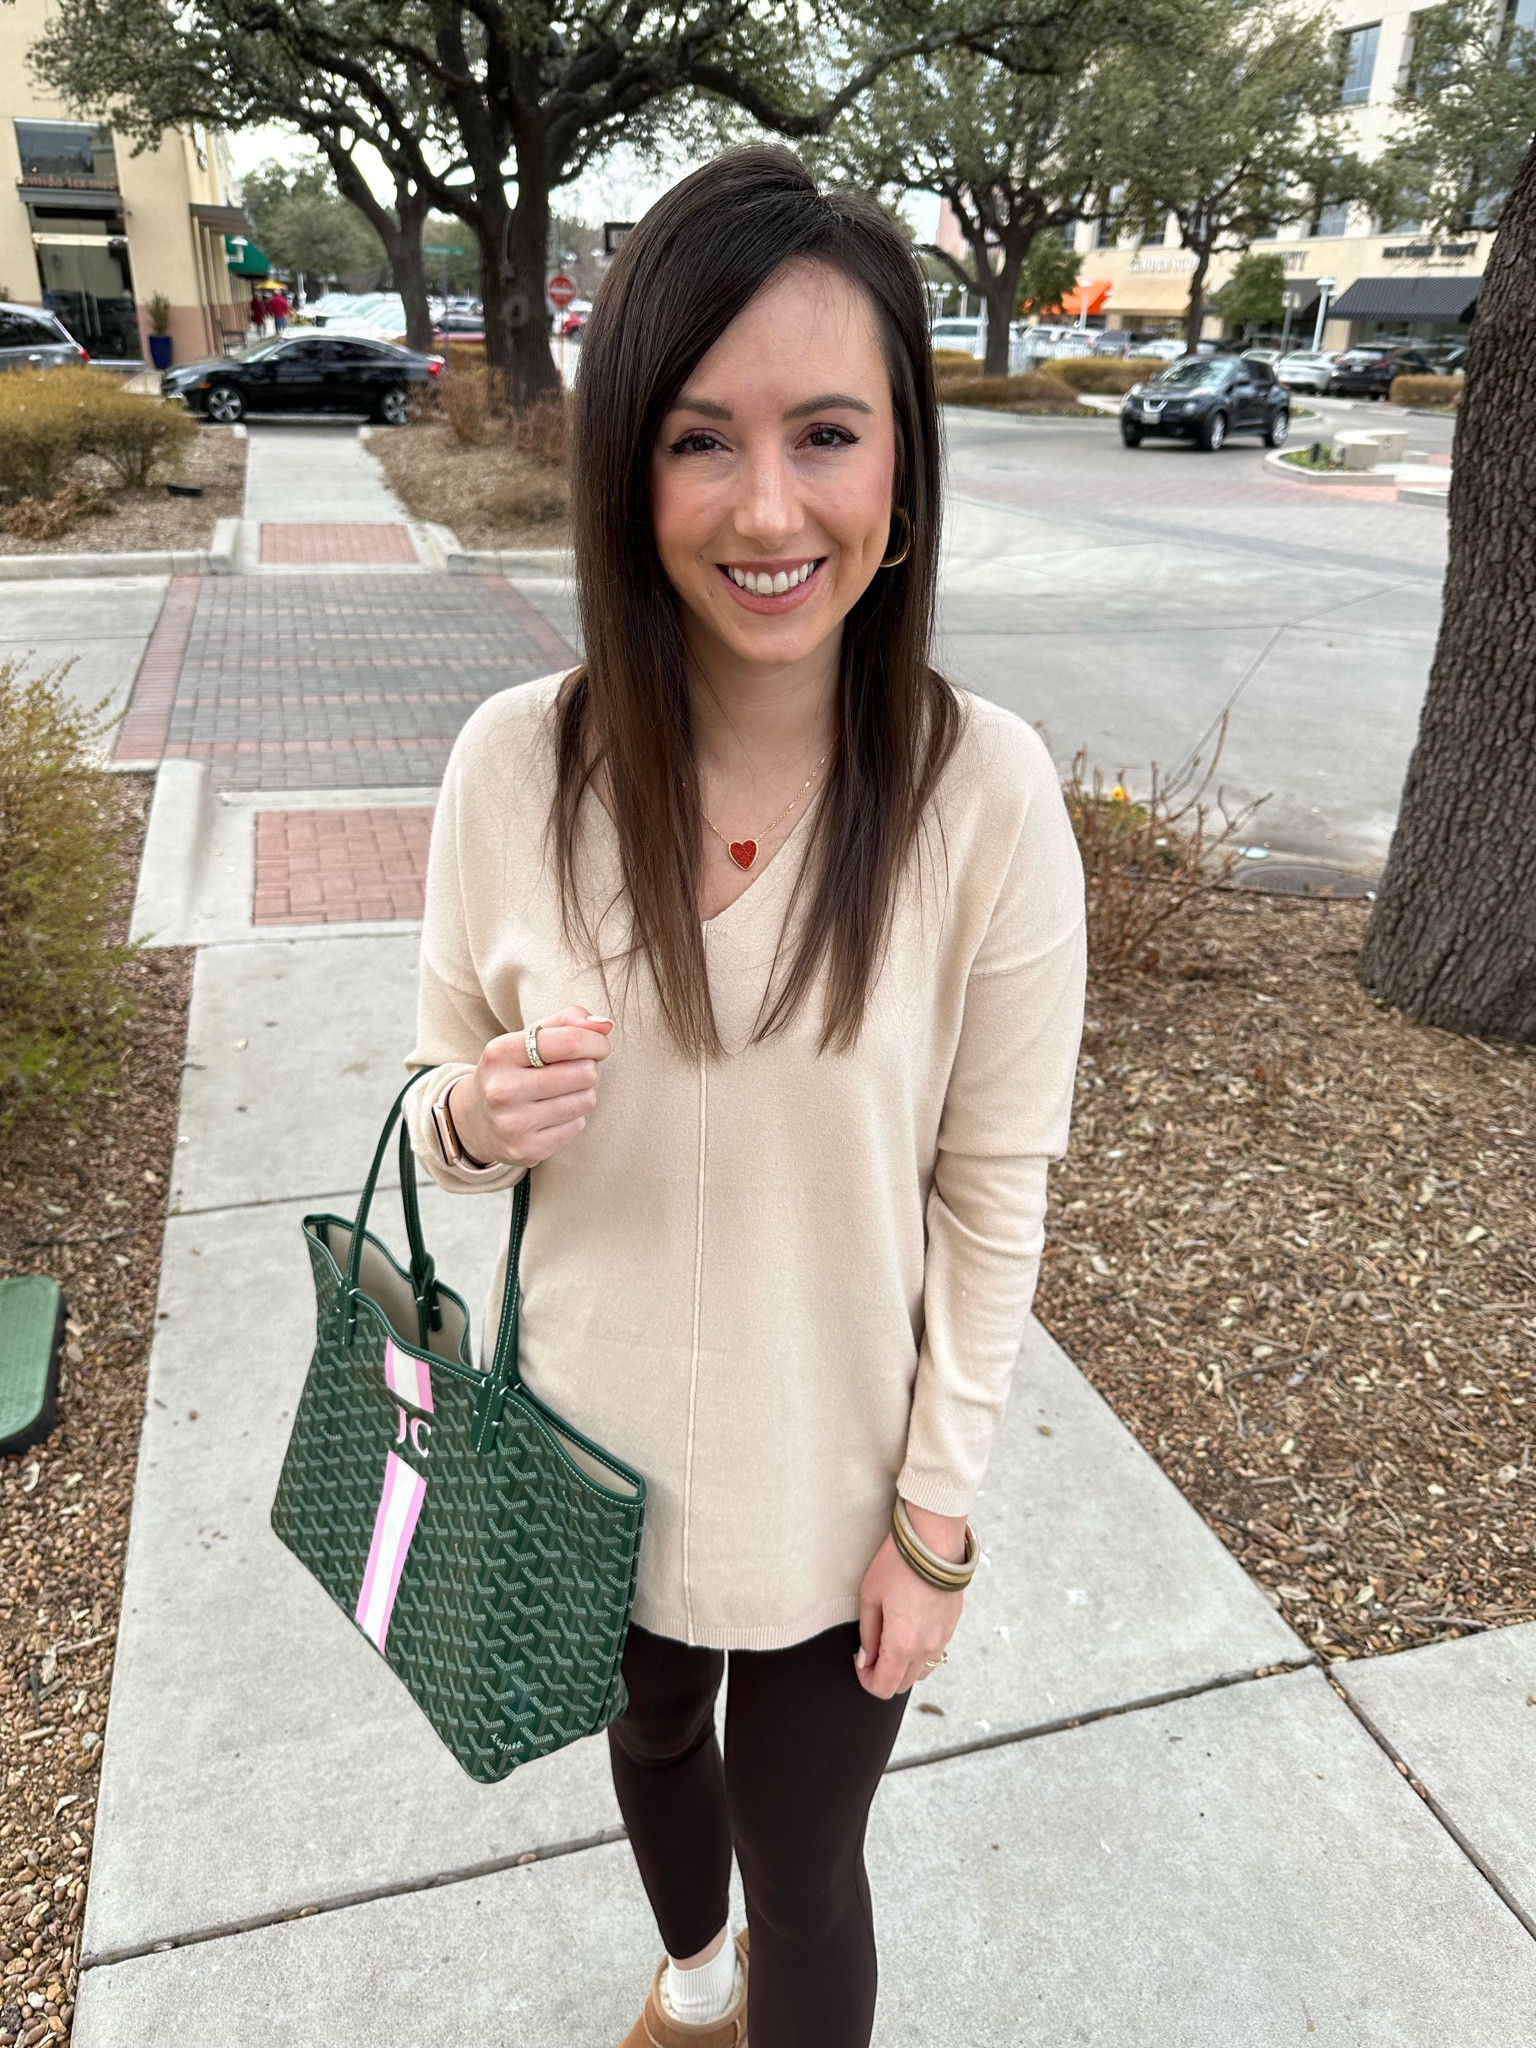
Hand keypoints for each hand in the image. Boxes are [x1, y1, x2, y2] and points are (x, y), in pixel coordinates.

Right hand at [449, 1006, 612, 1169]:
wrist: (475, 1120)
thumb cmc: (513, 1070)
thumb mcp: (527, 1038)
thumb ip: (567, 1022)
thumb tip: (605, 1025)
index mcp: (501, 1053)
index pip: (569, 1042)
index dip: (595, 1041)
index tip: (598, 1045)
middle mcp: (502, 1089)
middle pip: (584, 1073)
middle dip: (588, 1068)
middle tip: (573, 1070)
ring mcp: (513, 1124)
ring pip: (585, 1100)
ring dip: (582, 1093)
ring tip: (560, 1092)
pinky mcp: (527, 1150)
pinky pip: (577, 1126)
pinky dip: (573, 1118)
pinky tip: (551, 1114)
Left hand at [855, 1501, 966, 1699]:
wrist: (934, 1540)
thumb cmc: (899, 1564)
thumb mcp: (871, 1596)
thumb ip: (867, 1634)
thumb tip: (866, 1659)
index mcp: (902, 1643)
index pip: (884, 1687)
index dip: (866, 1681)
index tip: (860, 1663)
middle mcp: (925, 1648)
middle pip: (902, 1684)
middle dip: (884, 1675)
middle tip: (871, 1651)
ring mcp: (942, 1639)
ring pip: (921, 1672)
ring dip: (903, 1666)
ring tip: (891, 1639)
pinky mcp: (951, 1627)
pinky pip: (934, 1653)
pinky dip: (919, 1651)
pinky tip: (910, 1628)